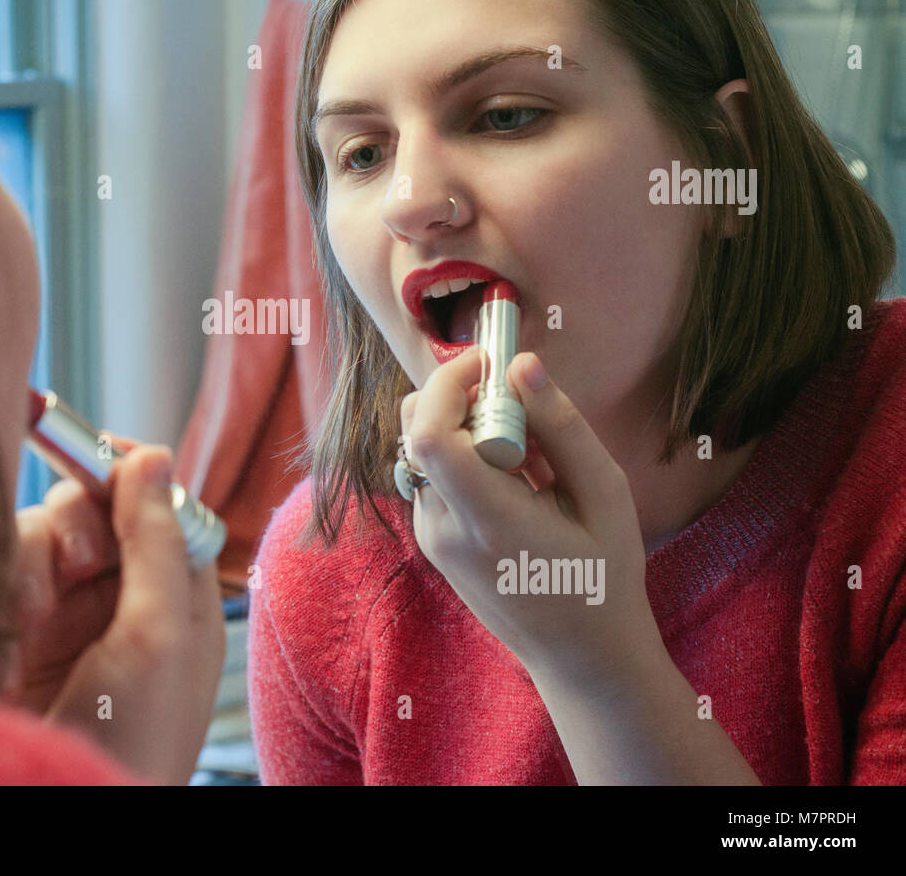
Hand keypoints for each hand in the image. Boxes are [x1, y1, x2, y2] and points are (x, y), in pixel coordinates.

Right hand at [30, 444, 225, 783]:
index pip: (156, 503)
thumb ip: (156, 542)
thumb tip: (156, 457)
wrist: (49, 813)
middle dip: (71, 528)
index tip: (101, 456)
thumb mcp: (158, 638)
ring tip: (18, 637)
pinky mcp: (7, 637)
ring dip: (22, 575)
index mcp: (176, 596)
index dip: (127, 473)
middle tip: (71, 568)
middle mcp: (119, 599)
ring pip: (33, 538)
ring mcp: (60, 619)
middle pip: (89, 509)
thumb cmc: (131, 744)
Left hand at [400, 346, 660, 689]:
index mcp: (488, 520)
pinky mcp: (432, 541)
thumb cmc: (602, 574)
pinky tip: (514, 482)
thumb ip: (561, 426)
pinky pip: (430, 475)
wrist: (580, 655)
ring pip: (420, 450)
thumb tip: (521, 363)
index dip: (447, 384)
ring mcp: (431, 538)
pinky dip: (463, 457)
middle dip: (455, 397)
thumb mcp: (604, 495)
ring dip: (462, 428)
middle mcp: (444, 530)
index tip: (488, 361)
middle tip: (514, 403)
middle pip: (414, 432)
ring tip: (526, 456)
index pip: (429, 435)